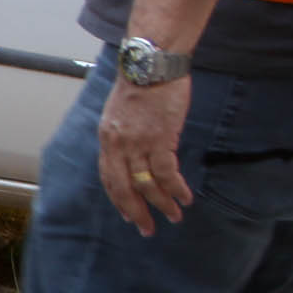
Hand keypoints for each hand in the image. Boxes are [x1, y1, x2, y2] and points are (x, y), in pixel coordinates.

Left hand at [96, 74, 192, 234]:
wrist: (151, 63)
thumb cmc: (141, 84)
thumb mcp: (121, 112)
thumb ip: (124, 136)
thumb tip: (133, 155)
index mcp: (107, 138)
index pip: (108, 178)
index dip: (118, 199)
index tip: (127, 214)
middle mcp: (118, 144)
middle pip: (124, 188)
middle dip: (136, 212)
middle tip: (147, 229)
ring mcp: (138, 143)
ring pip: (147, 184)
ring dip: (162, 204)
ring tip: (174, 216)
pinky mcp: (160, 138)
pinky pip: (167, 173)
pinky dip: (176, 189)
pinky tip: (185, 198)